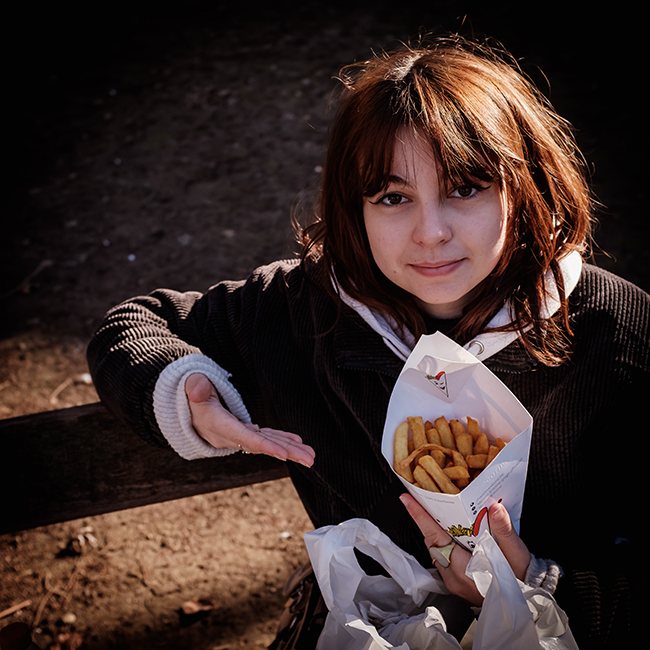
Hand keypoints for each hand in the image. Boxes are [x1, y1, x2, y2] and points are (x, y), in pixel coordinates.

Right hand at [185, 373, 314, 466]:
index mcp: (218, 425)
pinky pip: (265, 437)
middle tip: (310, 460)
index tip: (284, 455)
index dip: (265, 446)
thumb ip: (195, 387)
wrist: (186, 408)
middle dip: (286, 453)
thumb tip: (198, 389)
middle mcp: (230, 435)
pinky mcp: (243, 431)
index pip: (245, 438)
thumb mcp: (190, 386)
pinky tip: (297, 442)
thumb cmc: (190, 392)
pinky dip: (281, 439)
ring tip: (310, 455)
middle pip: (261, 446)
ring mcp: (238, 435)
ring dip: (290, 449)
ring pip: (267, 443)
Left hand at [399, 493, 530, 605]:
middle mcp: (453, 577)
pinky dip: (443, 543)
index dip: (420, 516)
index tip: (407, 499)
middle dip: (425, 519)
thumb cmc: (521, 578)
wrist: (527, 601)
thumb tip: (495, 508)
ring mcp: (453, 582)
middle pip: (432, 542)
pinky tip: (450, 532)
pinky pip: (442, 558)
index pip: (435, 536)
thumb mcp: (516, 553)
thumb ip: (504, 529)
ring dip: (434, 531)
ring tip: (434, 510)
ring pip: (436, 550)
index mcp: (464, 569)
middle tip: (420, 497)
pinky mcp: (456, 583)